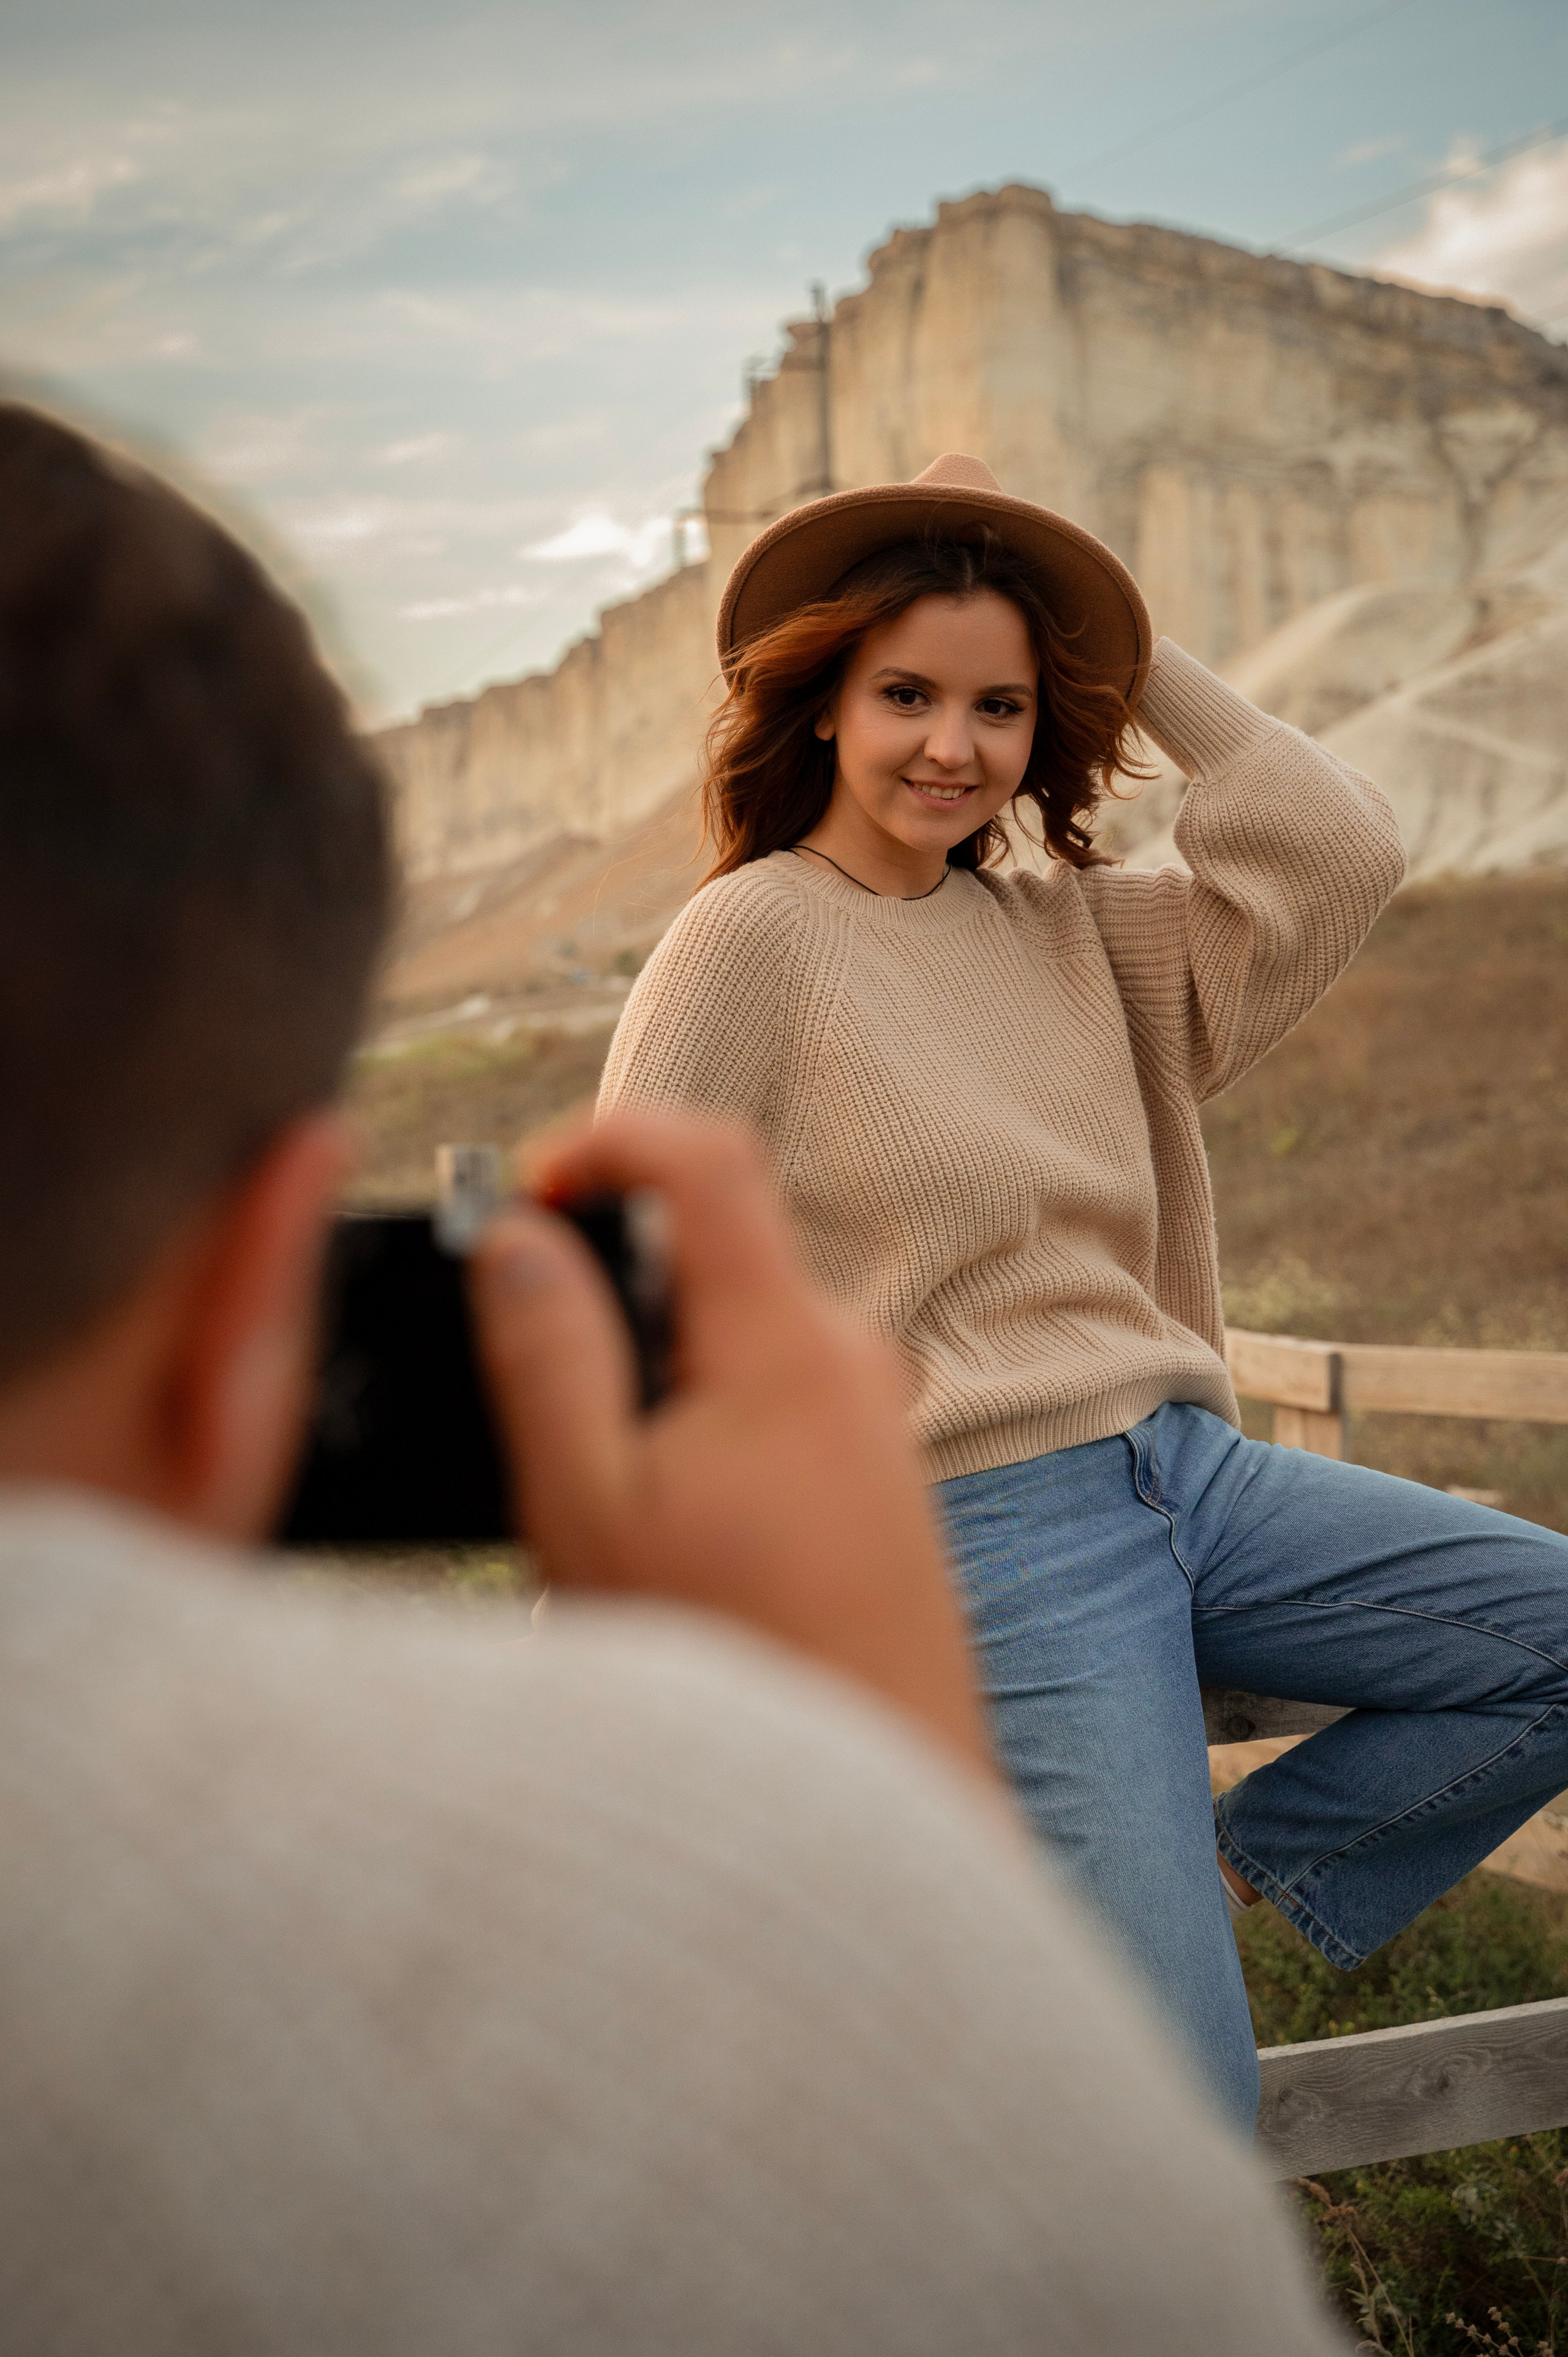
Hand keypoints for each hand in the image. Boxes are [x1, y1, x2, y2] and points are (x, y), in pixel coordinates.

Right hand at [469, 1109, 995, 1785]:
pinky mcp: (882, 1483)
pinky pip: (774, 1409)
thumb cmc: (730, 1662)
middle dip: (612, 1300)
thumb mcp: (589, 1506)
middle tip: (538, 1401)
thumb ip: (549, 1354)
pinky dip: (703, 1437)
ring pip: (736, 1343)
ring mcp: (877, 1423)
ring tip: (605, 1512)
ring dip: (655, 1388)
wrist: (880, 1790)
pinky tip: (672, 1550)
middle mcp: (852, 1361)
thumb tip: (521, 1237)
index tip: (532, 1191)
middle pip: (713, 1258)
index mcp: (785, 1342)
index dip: (608, 1138)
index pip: (707, 1156)